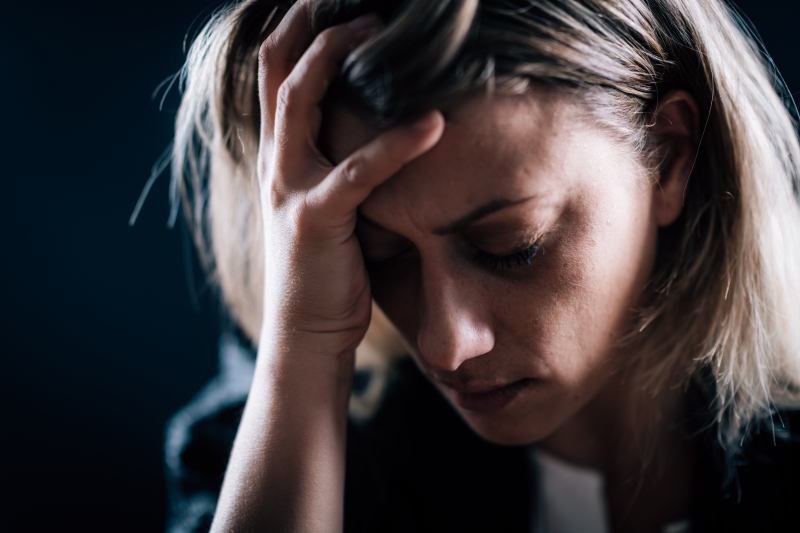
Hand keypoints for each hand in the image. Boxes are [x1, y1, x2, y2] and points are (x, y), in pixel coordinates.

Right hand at [256, 1, 444, 361]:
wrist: (306, 335)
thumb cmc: (328, 270)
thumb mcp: (326, 205)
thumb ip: (338, 164)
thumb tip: (376, 131)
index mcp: (280, 154)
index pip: (273, 70)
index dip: (293, 24)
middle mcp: (276, 160)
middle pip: (278, 65)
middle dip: (310, 17)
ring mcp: (290, 187)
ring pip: (302, 97)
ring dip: (339, 50)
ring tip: (383, 22)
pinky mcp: (317, 220)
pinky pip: (359, 171)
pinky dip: (398, 143)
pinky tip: (435, 124)